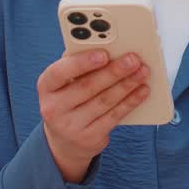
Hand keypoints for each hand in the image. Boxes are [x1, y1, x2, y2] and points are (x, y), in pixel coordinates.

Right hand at [38, 50, 149, 182]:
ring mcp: (70, 126)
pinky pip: (114, 116)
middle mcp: (53, 108)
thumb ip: (78, 64)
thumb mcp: (64, 82)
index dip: (82, 62)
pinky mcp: (89, 138)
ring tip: (142, 72)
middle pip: (87, 87)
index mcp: (46, 86)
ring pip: (104, 101)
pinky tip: (142, 91)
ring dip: (127, 85)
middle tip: (133, 59)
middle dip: (114, 71)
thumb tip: (109, 48)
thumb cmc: (68, 99)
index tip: (104, 53)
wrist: (65, 140)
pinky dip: (130, 102)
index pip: (59, 72)